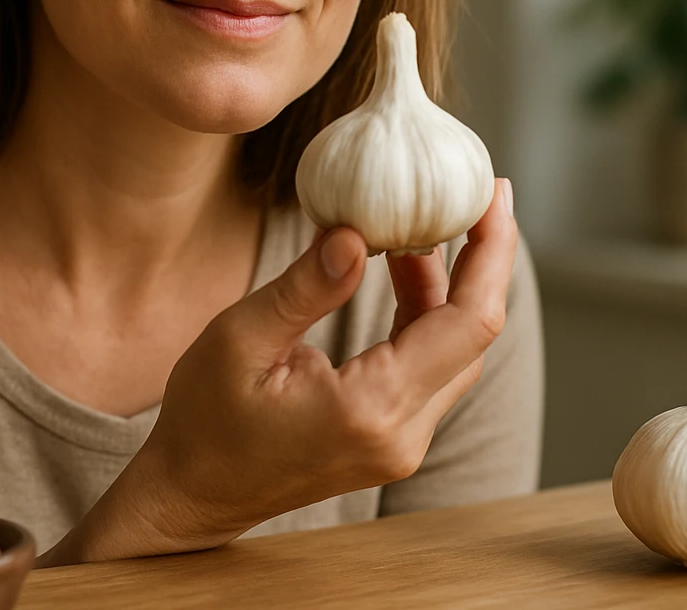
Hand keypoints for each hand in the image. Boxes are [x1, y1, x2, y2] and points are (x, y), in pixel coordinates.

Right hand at [38, 178, 516, 565]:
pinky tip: (403, 267)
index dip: (490, 253)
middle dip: (484, 259)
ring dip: (451, 286)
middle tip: (479, 192)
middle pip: (474, 335)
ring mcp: (400, 443)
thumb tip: (354, 232)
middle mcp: (400, 433)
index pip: (466, 323)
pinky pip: (430, 368)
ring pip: (455, 352)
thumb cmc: (204, 420)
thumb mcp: (238, 339)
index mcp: (369, 408)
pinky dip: (426, 314)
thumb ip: (304, 288)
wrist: (193, 495)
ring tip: (428, 220)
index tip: (493, 193)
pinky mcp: (390, 438)